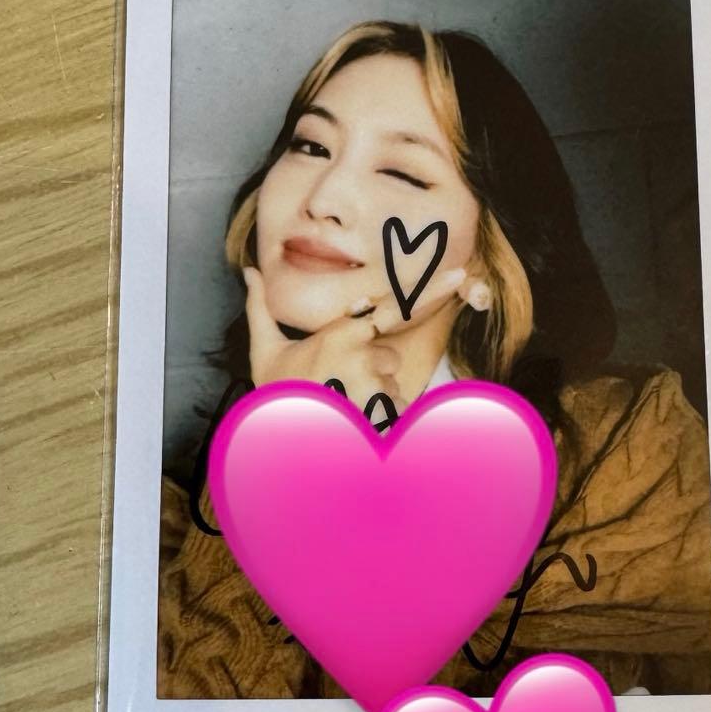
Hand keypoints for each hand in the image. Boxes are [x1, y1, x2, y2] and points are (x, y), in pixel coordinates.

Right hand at [243, 265, 467, 410]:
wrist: (279, 440)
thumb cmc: (276, 393)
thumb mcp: (265, 348)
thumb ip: (260, 306)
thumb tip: (249, 270)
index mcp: (342, 333)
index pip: (394, 306)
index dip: (432, 289)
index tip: (461, 275)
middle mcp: (364, 356)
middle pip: (388, 357)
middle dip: (369, 371)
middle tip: (335, 384)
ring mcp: (375, 386)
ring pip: (391, 386)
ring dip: (373, 397)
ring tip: (340, 405)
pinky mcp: (382, 415)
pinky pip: (394, 411)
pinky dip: (379, 419)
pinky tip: (352, 422)